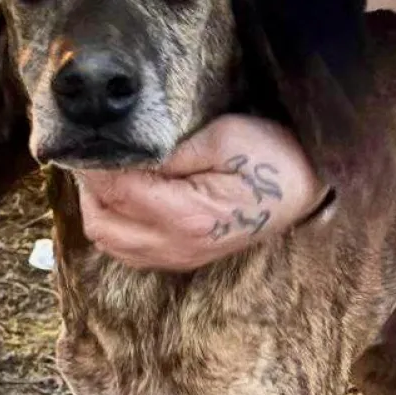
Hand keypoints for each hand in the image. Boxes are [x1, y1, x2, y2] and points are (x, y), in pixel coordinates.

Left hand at [75, 114, 327, 270]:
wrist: (307, 189)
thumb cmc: (271, 156)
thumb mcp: (222, 138)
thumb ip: (168, 150)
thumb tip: (120, 151)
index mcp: (185, 215)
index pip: (115, 191)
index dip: (94, 163)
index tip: (88, 137)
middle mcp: (176, 245)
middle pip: (102, 223)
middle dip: (90, 186)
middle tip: (96, 153)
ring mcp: (179, 257)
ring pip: (110, 241)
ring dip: (100, 206)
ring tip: (108, 172)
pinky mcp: (183, 258)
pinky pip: (129, 251)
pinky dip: (116, 225)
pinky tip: (126, 198)